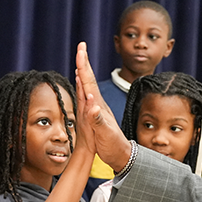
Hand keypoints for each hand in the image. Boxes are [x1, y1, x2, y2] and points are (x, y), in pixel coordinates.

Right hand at [75, 42, 130, 170]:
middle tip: (81, 47)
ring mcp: (96, 108)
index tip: (80, 51)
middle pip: (89, 79)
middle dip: (84, 62)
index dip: (84, 66)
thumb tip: (91, 103)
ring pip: (88, 86)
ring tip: (79, 60)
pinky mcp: (94, 114)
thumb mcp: (105, 134)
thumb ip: (97, 120)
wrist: (121, 155)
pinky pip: (86, 95)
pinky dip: (82, 85)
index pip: (89, 82)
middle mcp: (97, 104)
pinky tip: (81, 82)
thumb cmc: (113, 146)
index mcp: (98, 106)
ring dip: (83, 72)